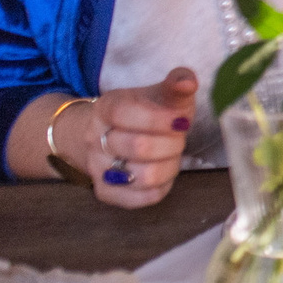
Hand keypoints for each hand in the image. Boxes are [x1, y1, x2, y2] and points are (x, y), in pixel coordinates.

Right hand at [62, 69, 198, 207]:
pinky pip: (139, 199)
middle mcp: (94, 139)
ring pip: (142, 176)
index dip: (160, 118)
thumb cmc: (147, 112)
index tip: (181, 119)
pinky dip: (161, 187)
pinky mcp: (105, 193)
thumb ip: (177, 83)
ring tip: (172, 155)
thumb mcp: (161, 93)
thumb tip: (187, 83)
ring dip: (169, 166)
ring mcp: (97, 168)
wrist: (114, 134)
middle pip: (139, 147)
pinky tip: (164, 171)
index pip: (124, 113)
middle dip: (172, 143)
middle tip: (179, 138)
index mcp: (106, 108)